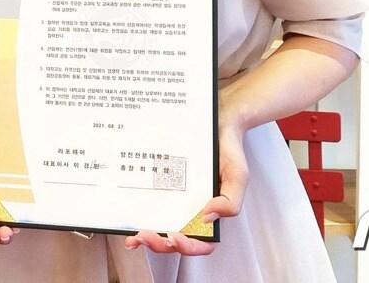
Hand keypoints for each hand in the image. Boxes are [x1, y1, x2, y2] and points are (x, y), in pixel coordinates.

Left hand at [126, 118, 247, 256]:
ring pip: (162, 229)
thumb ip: (230, 201)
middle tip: (144, 237)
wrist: (217, 122)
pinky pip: (152, 205)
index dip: (188, 246)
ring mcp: (176, 200)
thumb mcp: (238, 176)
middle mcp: (192, 211)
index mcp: (211, 214)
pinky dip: (141, 216)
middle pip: (176, 241)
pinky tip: (130, 219)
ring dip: (148, 238)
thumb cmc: (228, 150)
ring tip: (135, 237)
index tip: (174, 236)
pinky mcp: (163, 186)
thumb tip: (207, 218)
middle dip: (159, 244)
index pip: (202, 243)